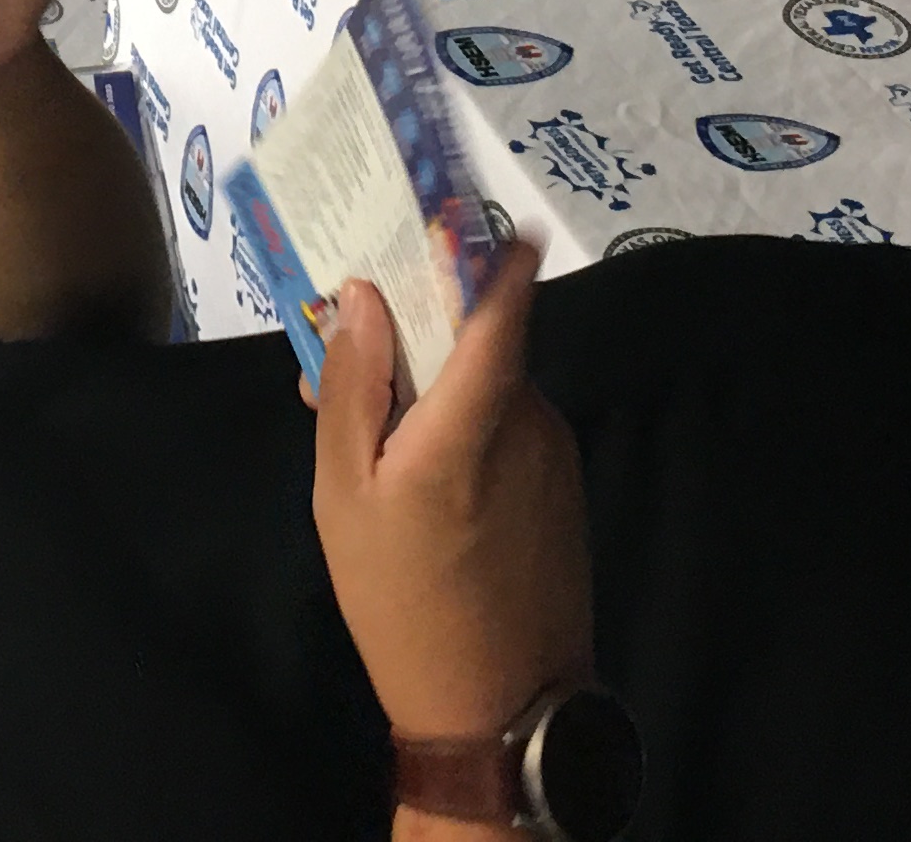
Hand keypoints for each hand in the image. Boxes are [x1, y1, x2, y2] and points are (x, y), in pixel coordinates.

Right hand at [311, 241, 594, 742]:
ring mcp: (554, 453)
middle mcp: (528, 422)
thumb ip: (355, 388)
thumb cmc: (404, 602)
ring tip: (374, 440)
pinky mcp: (563, 485)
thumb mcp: (347, 497)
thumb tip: (363, 297)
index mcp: (471, 420)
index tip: (464, 201)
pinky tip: (421, 479)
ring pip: (491, 384)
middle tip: (350, 351)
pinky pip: (510, 426)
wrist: (500, 710)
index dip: (487, 245)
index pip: (498, 304)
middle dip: (417, 330)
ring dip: (439, 386)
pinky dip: (467, 425)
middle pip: (479, 338)